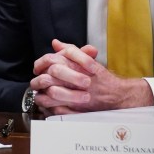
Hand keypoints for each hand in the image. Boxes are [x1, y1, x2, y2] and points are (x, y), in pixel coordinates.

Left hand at [30, 39, 153, 114]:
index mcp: (75, 65)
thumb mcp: (86, 60)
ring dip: (42, 95)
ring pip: (50, 94)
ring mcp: (75, 94)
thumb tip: (56, 43)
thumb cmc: (100, 77)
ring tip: (40, 95)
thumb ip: (70, 51)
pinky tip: (47, 106)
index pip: (50, 60)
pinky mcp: (77, 108)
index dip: (40, 64)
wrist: (117, 94)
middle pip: (48, 77)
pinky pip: (57, 109)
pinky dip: (50, 108)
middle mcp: (74, 78)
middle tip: (36, 83)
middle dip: (39, 81)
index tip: (37, 69)